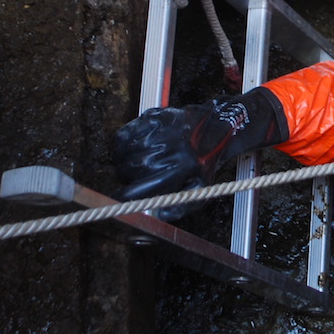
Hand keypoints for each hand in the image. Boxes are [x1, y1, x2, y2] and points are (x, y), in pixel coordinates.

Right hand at [111, 88, 286, 219]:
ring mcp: (158, 132)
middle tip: (136, 178)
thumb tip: (158, 215)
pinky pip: (122, 135)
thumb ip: (180, 207)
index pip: (138, 190)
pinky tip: (131, 148)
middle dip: (126, 178)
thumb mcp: (200, 189)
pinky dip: (121, 144)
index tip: (119, 199)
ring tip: (135, 163)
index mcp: (177, 170)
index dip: (124, 197)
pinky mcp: (151, 118)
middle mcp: (166, 151)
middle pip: (127, 171)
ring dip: (122, 162)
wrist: (215, 129)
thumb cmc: (204, 162)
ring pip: (122, 153)